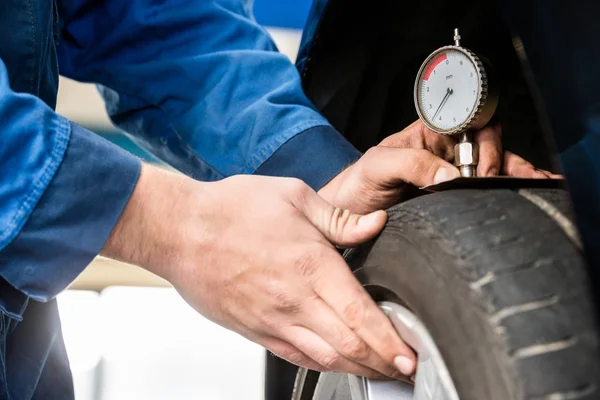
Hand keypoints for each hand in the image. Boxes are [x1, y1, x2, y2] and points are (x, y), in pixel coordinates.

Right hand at [102, 165, 416, 378]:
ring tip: (379, 372)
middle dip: (383, 363)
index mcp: (311, 264)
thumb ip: (340, 218)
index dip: (391, 341)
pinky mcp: (254, 329)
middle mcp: (294, 299)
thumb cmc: (231, 209)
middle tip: (405, 370)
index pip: (362, 314)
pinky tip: (336, 364)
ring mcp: (272, 320)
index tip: (410, 356)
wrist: (179, 229)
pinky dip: (322, 365)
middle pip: (349, 345)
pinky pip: (295, 356)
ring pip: (325, 358)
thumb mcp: (293, 196)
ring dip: (357, 369)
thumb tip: (376, 223)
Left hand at [320, 120, 561, 213]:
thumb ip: (411, 163)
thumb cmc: (358, 185)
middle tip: (498, 183)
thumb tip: (451, 175)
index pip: (470, 125)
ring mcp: (453, 176)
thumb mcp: (379, 165)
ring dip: (518, 175)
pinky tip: (532, 193)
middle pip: (489, 147)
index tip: (480, 170)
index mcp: (431, 134)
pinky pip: (487, 193)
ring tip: (540, 185)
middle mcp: (446, 153)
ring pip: (494, 169)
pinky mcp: (455, 200)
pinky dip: (511, 191)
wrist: (347, 217)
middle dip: (503, 162)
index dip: (482, 143)